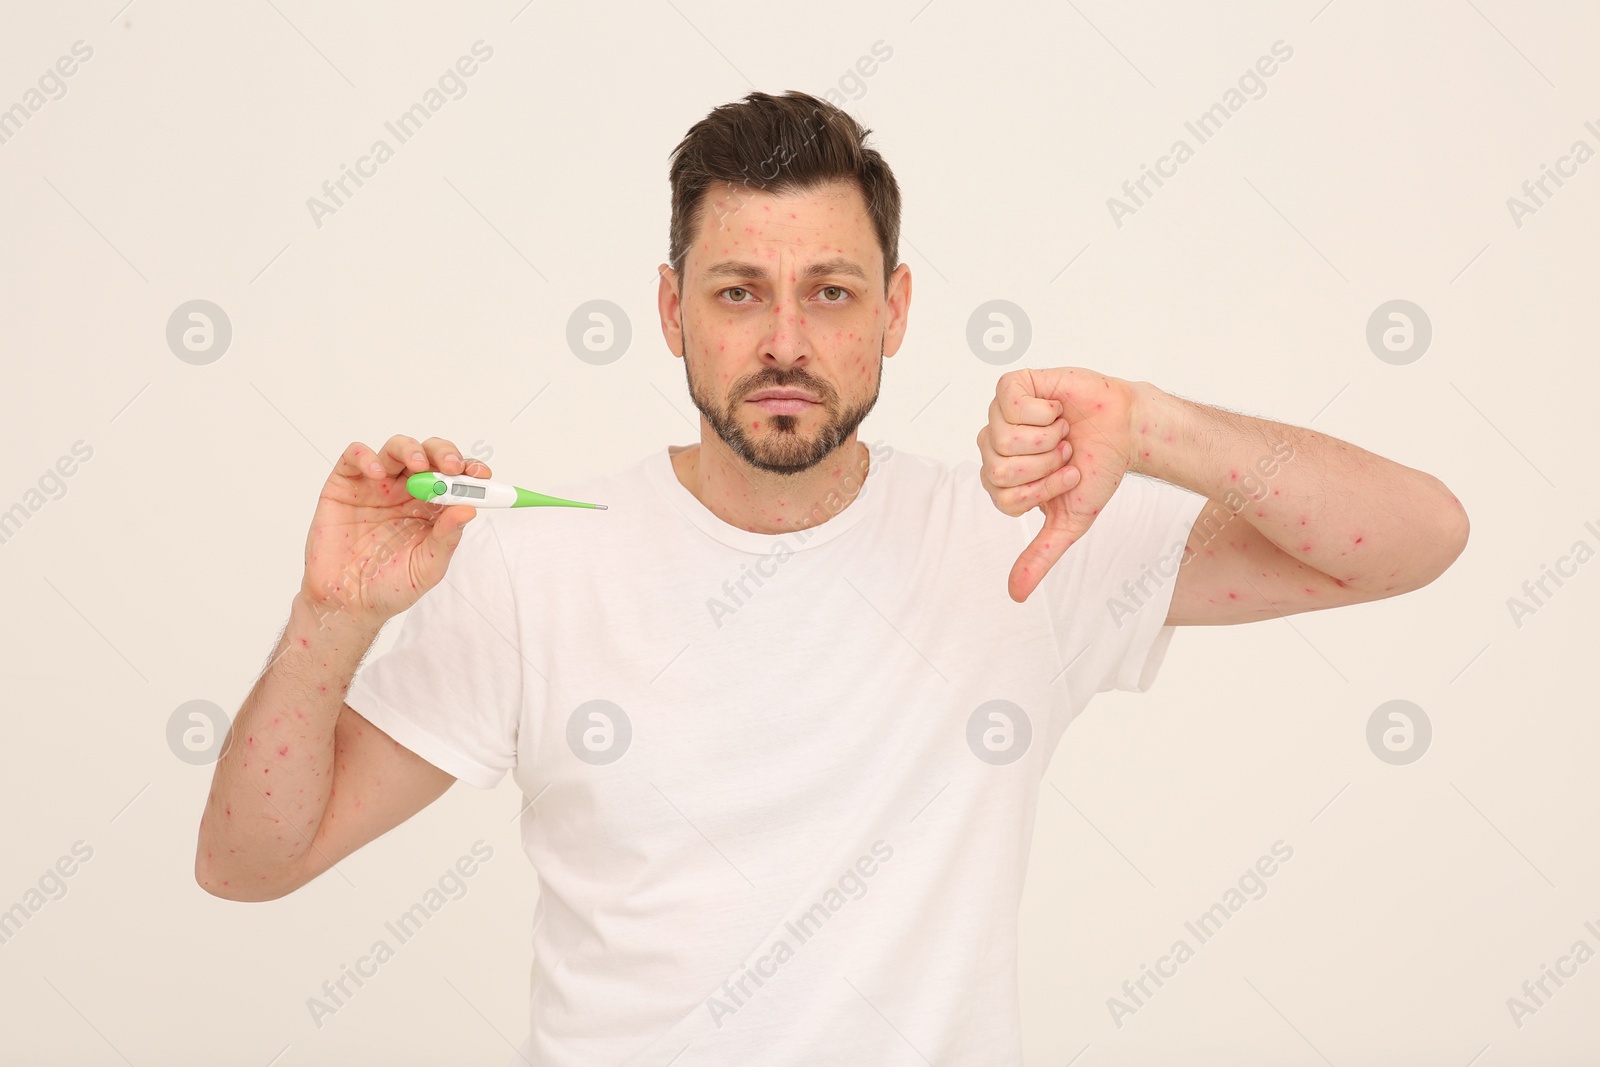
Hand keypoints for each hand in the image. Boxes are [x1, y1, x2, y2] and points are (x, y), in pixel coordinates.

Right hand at [300, 435, 490, 626]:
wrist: (348, 604)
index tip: (481, 476)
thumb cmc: (390, 585)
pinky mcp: (344, 486)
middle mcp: (406, 490)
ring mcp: (375, 485)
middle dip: (444, 453)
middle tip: (451, 467)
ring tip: (418, 466)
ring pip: (396, 448)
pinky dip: (366, 457)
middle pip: (429, 455)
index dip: (470, 471)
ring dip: (411, 450)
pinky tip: (378, 474)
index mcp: (431, 507)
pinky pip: (354, 457)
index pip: (455, 478)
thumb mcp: (427, 567)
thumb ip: (447, 538)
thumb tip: (469, 510)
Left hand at [976, 368, 1138, 602]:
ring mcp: (1000, 415)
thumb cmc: (1097, 470)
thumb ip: (1039, 556)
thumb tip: (1015, 595)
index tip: (1067, 477)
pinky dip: (1044, 412)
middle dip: (1045, 466)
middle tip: (1066, 453)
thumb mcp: (1069, 522)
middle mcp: (994, 447)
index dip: (1042, 491)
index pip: (1004, 498)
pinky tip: (1057, 409)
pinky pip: (1009, 403)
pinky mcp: (1013, 386)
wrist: (1127, 432)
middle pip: (999, 471)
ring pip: (1003, 439)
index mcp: (1001, 479)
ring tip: (1064, 431)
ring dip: (1048, 439)